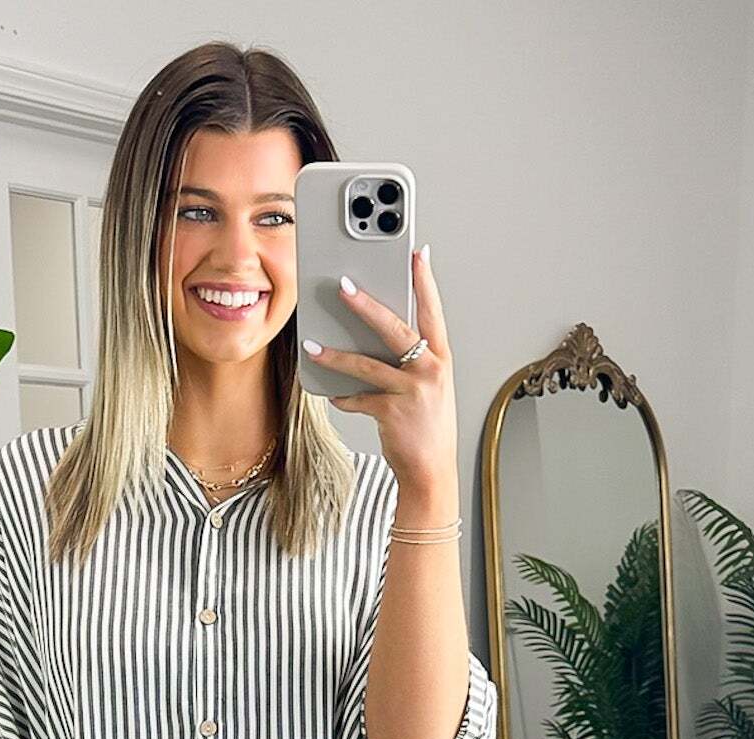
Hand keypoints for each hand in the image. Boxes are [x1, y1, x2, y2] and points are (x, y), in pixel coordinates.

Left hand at [301, 246, 456, 499]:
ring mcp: (412, 391)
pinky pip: (359, 398)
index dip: (424, 281)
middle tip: (343, 285)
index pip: (431, 311)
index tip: (416, 253)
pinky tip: (333, 394)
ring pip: (367, 363)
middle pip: (395, 327)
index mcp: (440, 358)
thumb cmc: (427, 427)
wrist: (431, 471)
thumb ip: (411, 361)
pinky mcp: (392, 413)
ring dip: (336, 354)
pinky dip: (344, 397)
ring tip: (313, 344)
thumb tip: (375, 336)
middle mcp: (430, 370)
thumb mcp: (428, 387)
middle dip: (366, 304)